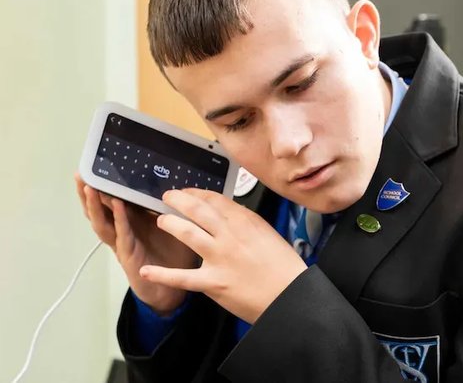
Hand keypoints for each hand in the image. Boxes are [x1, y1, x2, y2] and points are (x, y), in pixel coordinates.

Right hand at [75, 175, 198, 314]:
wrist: (171, 288)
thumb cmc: (172, 255)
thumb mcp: (173, 225)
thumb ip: (171, 206)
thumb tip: (179, 182)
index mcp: (131, 222)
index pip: (112, 200)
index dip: (102, 186)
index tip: (95, 167)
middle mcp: (122, 231)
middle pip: (99, 210)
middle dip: (89, 193)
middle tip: (81, 173)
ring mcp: (122, 244)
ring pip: (102, 223)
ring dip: (95, 205)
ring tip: (90, 187)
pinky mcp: (128, 256)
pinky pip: (122, 235)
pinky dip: (120, 220)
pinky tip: (118, 206)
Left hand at [139, 188, 306, 323]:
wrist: (290, 295)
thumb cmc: (283, 265)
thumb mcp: (266, 232)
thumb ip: (244, 221)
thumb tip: (227, 213)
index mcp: (244, 221)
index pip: (214, 199)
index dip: (196, 193)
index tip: (188, 192)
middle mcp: (230, 235)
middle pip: (197, 210)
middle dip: (178, 200)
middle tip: (167, 196)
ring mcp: (220, 257)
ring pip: (187, 233)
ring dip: (170, 224)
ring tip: (161, 220)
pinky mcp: (213, 282)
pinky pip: (183, 277)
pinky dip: (163, 275)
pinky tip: (147, 272)